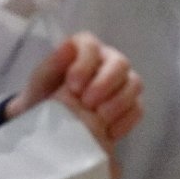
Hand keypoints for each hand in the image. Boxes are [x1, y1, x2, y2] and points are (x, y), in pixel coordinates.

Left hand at [8, 33, 143, 178]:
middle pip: (120, 63)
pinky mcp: (130, 104)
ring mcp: (122, 82)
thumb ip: (52, 63)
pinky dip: (126, 120)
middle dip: (105, 83)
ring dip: (118, 101)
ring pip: (134, 84)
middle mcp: (108, 60)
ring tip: (99, 117)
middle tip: (88, 103)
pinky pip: (137, 108)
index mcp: (85, 48)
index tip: (73, 86)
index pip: (92, 47)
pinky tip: (110, 131)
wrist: (50, 124)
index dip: (85, 65)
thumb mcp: (41, 79)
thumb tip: (68, 46)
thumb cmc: (45, 94)